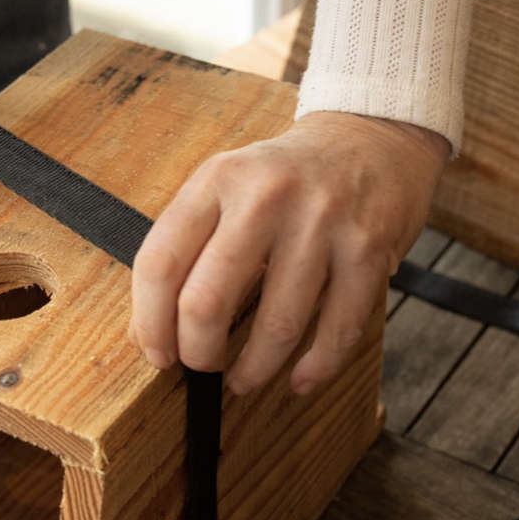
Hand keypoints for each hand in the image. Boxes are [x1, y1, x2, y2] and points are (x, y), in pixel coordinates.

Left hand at [129, 111, 446, 395]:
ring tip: (244, 380)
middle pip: (208, 301)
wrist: (368, 139)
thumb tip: (151, 334)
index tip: (158, 354)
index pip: (160, 262)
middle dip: (198, 355)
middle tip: (200, 371)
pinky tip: (300, 381)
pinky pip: (339, 329)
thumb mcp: (225, 187)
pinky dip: (316, 368)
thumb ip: (186, 247)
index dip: (150, 323)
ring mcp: (322, 222)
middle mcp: (267, 195)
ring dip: (255, 370)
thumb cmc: (284, 177)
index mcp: (218, 178)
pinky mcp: (368, 249)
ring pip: (278, 325)